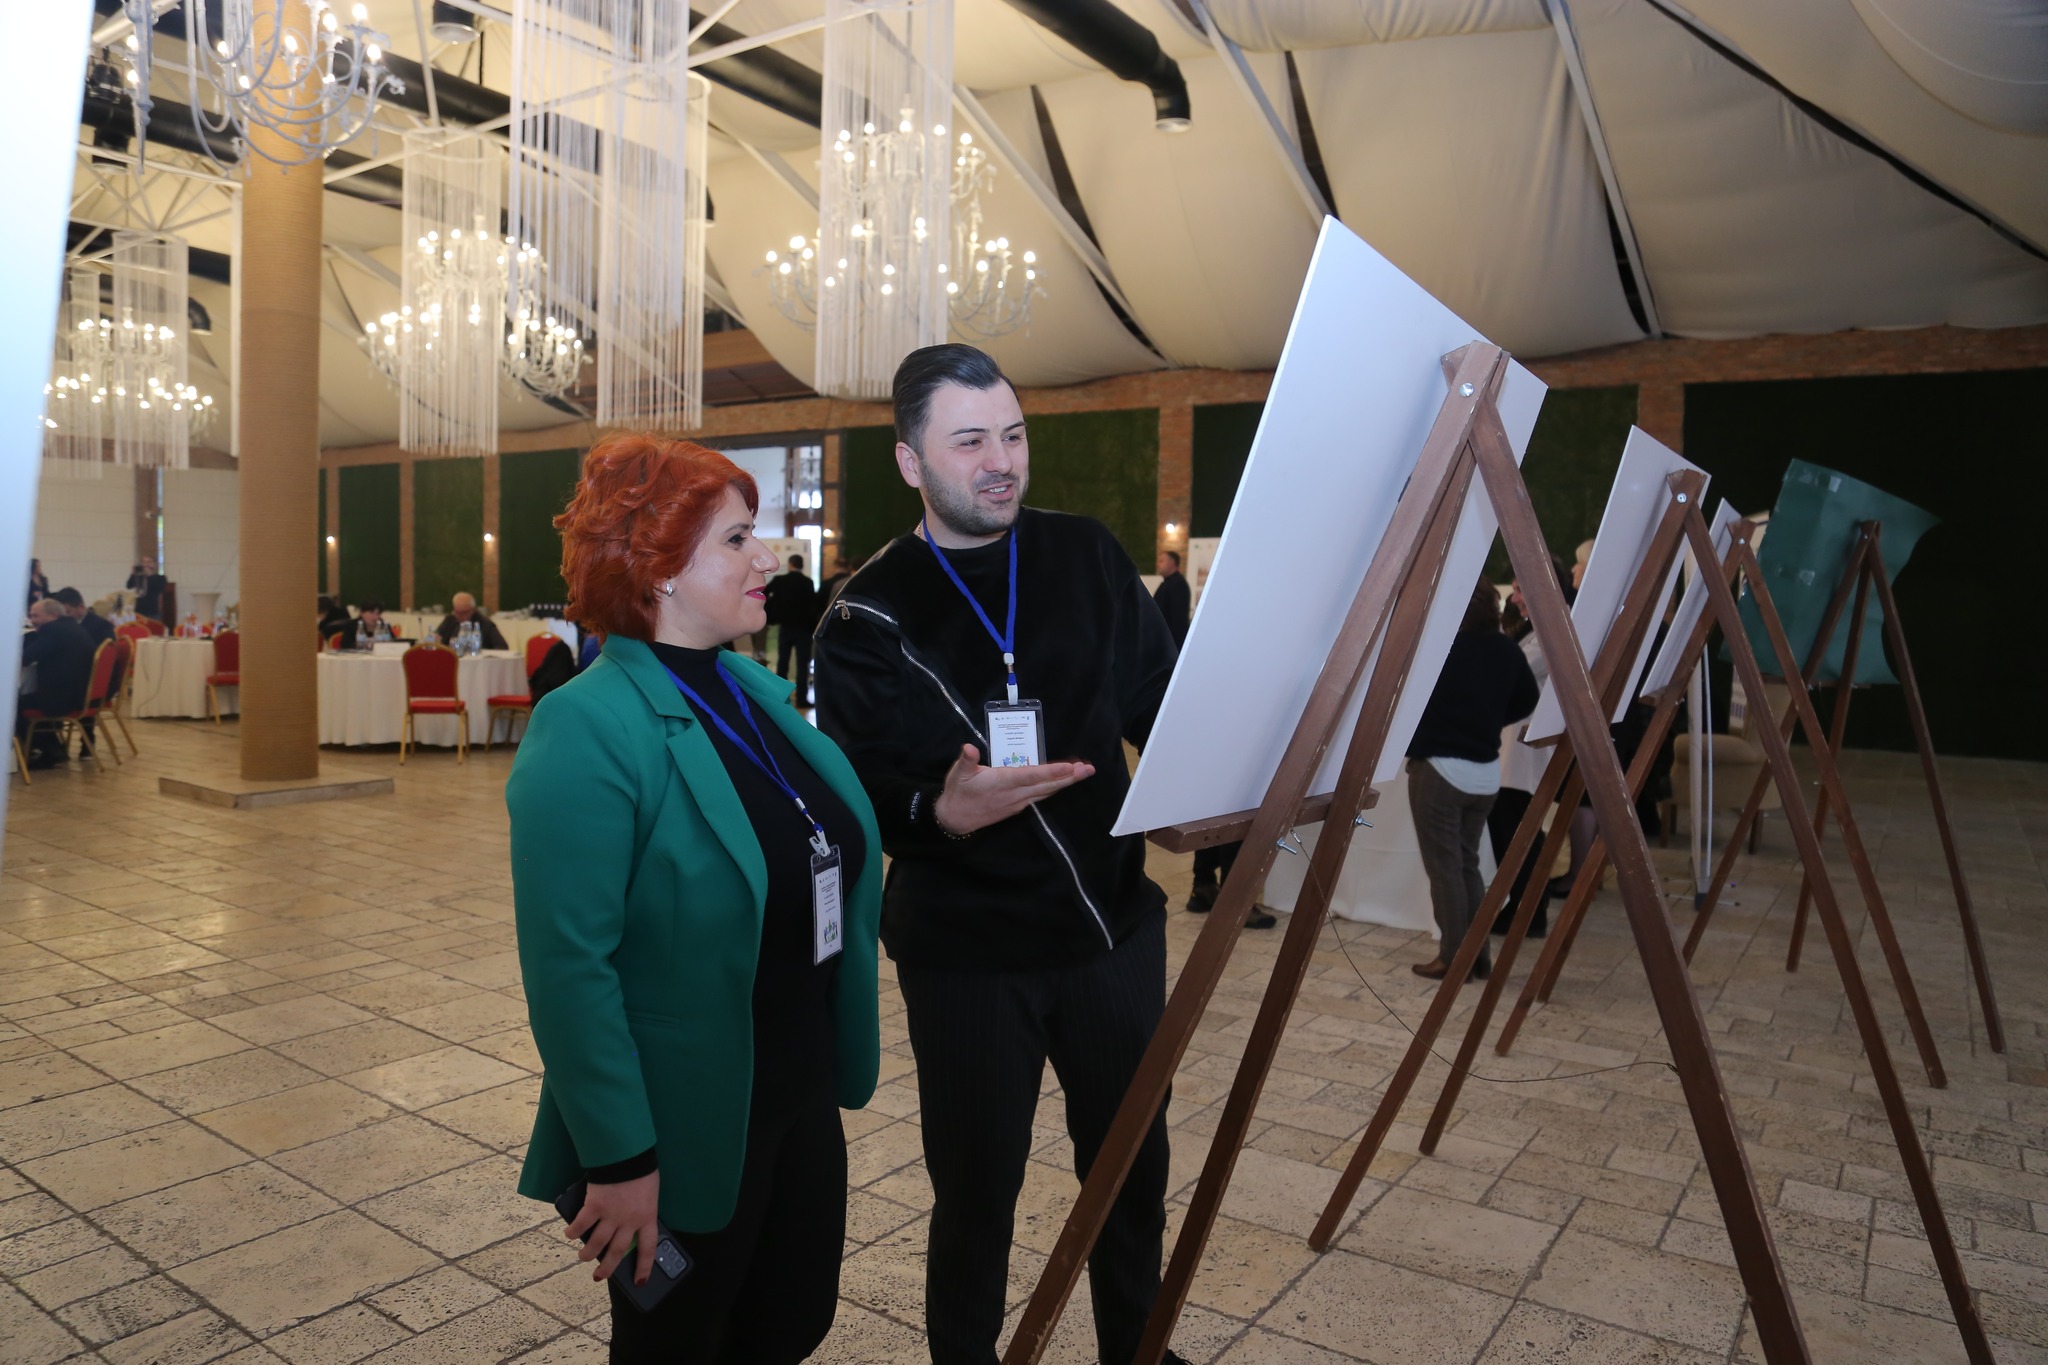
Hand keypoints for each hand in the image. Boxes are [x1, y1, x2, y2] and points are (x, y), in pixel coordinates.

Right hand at [565, 1170, 659, 1286]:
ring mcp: (611, 1215)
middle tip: (599, 1277)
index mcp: (647, 1217)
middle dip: (608, 1267)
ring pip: (597, 1243)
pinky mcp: (594, 1206)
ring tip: (582, 1257)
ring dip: (588, 1253)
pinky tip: (568, 1234)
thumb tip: (629, 1225)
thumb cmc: (641, 1171)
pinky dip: (573, 1231)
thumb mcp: (649, 1194)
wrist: (627, 1154)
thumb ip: (641, 1210)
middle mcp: (629, 1221)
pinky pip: (582, 1224)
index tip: (640, 1281)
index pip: (648, 1248)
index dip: (644, 1267)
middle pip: (617, 1251)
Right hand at [933, 743, 1093, 834]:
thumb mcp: (958, 773)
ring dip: (1065, 782)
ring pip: (1046, 792)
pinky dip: (1054, 788)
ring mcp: (1018, 802)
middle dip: (1069, 777)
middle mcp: (1015, 793)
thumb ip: (966, 759)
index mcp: (1002, 782)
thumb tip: (969, 748)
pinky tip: (1063, 783)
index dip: (1051, 772)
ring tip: (1082, 772)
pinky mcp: (1017, 806)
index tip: (1070, 767)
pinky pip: (1040, 796)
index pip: (1031, 775)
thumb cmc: (958, 792)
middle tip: (1088, 769)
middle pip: (1047, 785)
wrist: (955, 819)